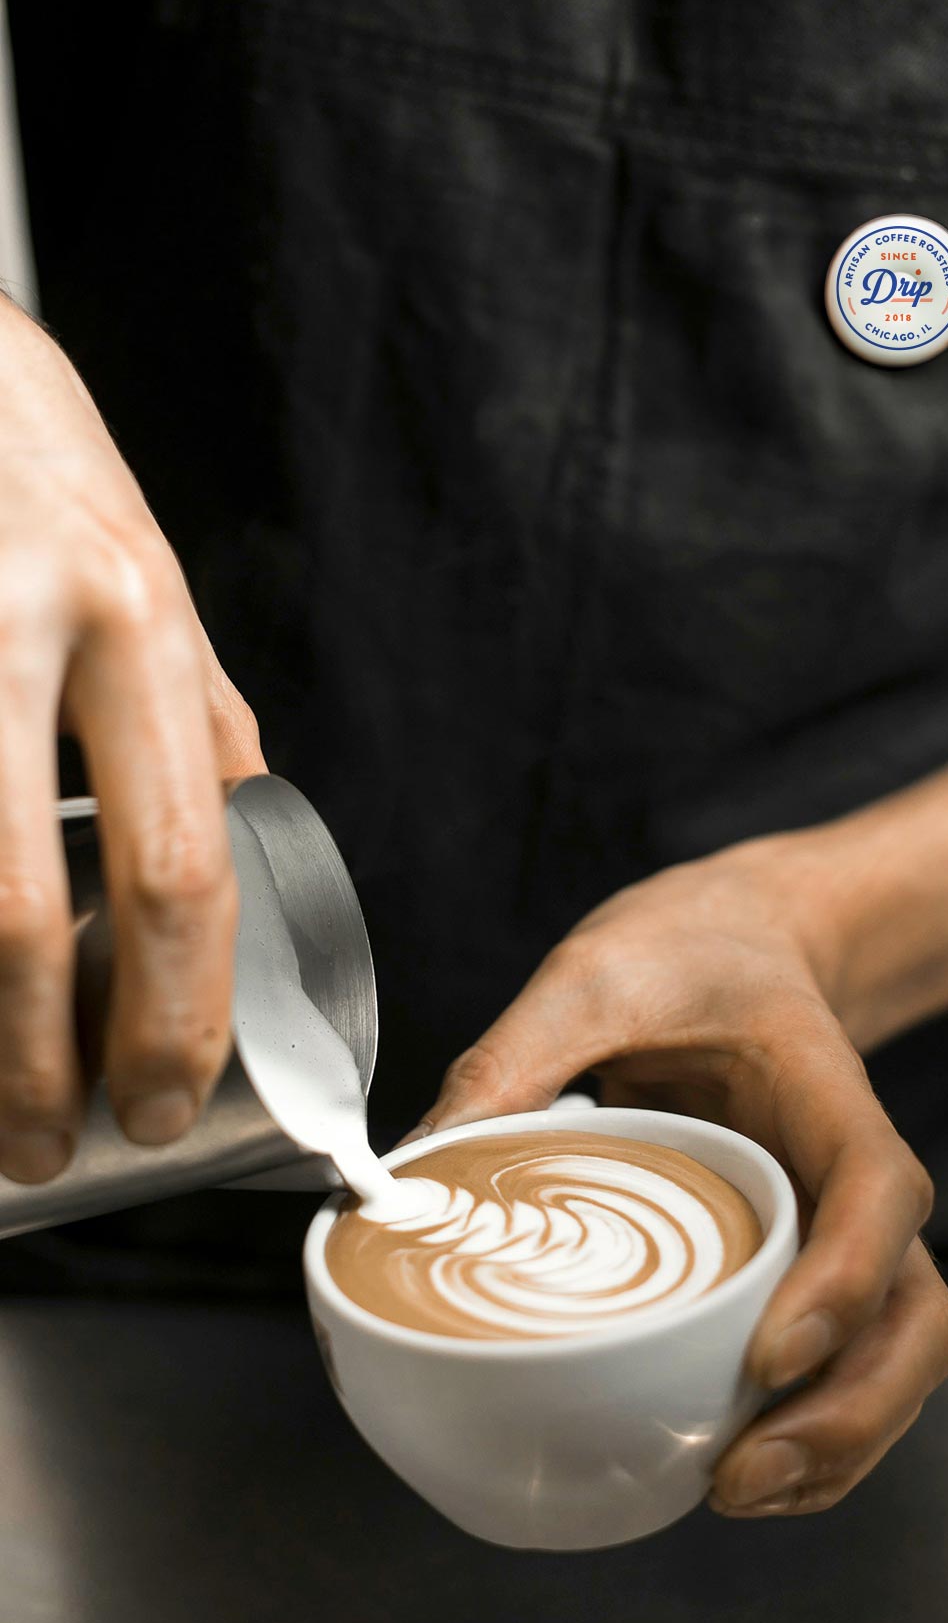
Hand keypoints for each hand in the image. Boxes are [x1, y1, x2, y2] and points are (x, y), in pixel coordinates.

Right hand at [0, 298, 265, 1183]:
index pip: (186, 859)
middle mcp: (37, 627)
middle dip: (54, 1061)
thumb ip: (187, 711)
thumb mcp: (142, 580)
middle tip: (57, 1146)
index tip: (170, 1098)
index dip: (180, 1009)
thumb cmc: (34, 476)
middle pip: (46, 905)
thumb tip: (239, 840)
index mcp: (141, 620)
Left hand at [413, 835, 947, 1516]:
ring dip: (837, 1448)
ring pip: (896, 1360)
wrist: (739, 939)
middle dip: (847, 1414)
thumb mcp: (595, 976)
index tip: (767, 1355)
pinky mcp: (804, 1269)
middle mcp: (852, 1181)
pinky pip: (844, 1369)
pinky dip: (810, 1438)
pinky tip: (730, 1468)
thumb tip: (408, 1170)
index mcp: (826, 1096)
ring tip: (729, 1490)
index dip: (842, 1285)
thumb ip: (515, 1056)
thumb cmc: (686, 953)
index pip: (878, 1195)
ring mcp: (840, 1234)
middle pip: (914, 1316)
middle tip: (737, 1473)